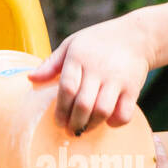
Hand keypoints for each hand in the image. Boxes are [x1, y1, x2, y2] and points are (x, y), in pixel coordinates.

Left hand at [28, 16, 150, 133]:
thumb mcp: (72, 45)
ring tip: (85, 129)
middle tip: (70, 131)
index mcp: (79, 58)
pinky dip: (115, 123)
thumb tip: (31, 79)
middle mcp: (98, 69)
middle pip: (83, 104)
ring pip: (102, 111)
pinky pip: (124, 113)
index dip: (61, 109)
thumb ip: (51, 63)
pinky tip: (108, 121)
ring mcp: (117, 79)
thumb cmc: (98, 42)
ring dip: (91, 125)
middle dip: (74, 123)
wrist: (137, 37)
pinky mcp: (133, 88)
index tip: (58, 121)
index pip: (67, 88)